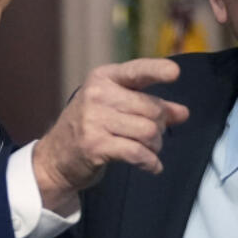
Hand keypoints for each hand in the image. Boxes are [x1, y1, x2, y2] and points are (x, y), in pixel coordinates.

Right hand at [33, 58, 189, 213]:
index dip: (157, 70)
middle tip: (155, 135)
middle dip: (161, 125)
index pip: (136, 71)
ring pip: (148, 131)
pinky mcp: (95, 144)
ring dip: (156, 145)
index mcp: (103, 78)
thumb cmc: (90, 128)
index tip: (174, 72)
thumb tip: (183, 113)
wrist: (55, 157)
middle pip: (151, 108)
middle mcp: (98, 94)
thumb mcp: (115, 107)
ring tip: (150, 150)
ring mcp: (94, 119)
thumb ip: (149, 106)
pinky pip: (137, 152)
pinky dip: (150, 162)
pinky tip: (152, 166)